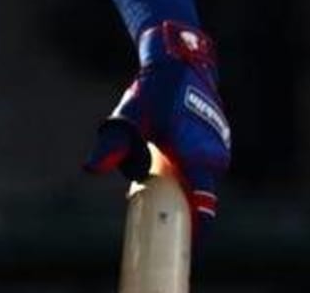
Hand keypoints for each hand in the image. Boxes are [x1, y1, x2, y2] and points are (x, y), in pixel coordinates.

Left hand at [84, 21, 231, 226]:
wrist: (180, 62)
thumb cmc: (152, 91)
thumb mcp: (127, 118)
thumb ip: (111, 147)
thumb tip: (89, 170)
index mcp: (196, 157)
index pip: (202, 206)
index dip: (196, 231)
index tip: (184, 248)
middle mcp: (215, 157)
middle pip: (188, 192)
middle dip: (166, 189)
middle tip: (144, 166)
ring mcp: (220, 150)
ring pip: (190, 176)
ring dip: (171, 170)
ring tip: (157, 138)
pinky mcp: (218, 143)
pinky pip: (196, 164)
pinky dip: (180, 160)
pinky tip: (165, 136)